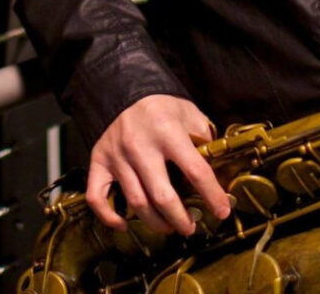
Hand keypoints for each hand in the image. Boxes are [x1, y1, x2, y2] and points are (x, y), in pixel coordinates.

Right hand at [86, 94, 231, 234]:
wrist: (125, 90)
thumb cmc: (162, 106)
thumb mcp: (189, 113)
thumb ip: (203, 138)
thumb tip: (217, 168)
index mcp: (169, 132)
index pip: (195, 170)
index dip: (211, 194)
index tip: (222, 211)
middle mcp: (142, 147)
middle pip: (162, 196)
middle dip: (179, 219)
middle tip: (190, 228)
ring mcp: (117, 157)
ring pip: (135, 203)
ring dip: (154, 223)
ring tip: (168, 227)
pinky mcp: (98, 162)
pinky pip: (97, 198)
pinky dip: (109, 217)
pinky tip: (124, 225)